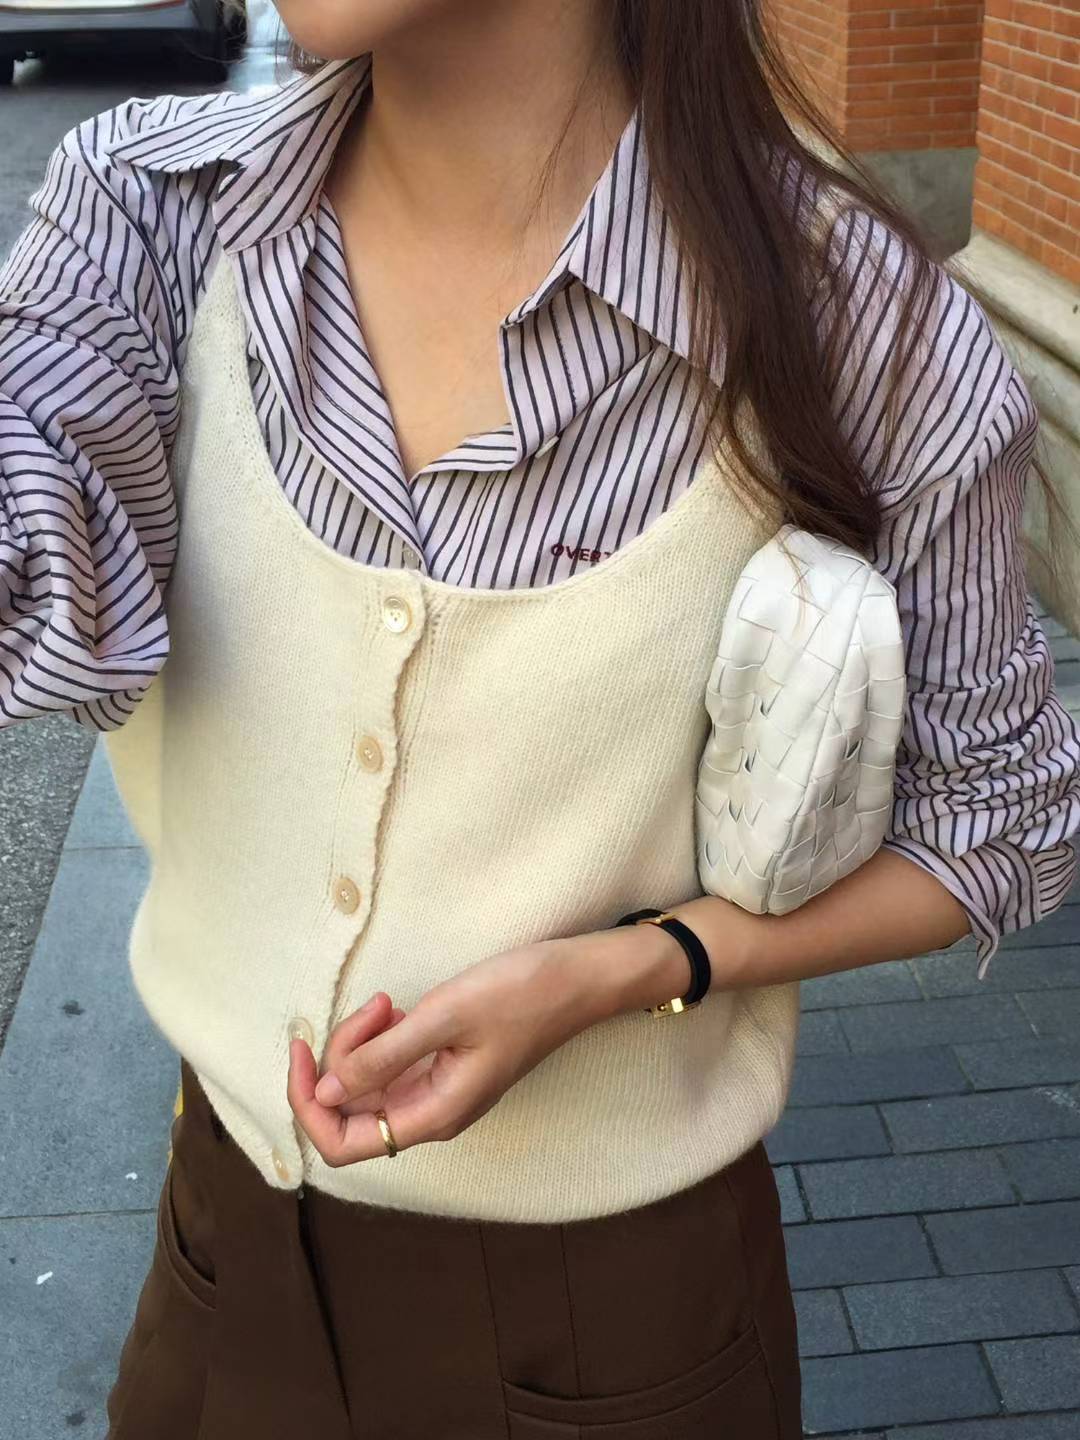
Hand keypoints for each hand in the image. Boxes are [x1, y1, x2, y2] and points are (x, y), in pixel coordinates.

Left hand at [286, 936, 601, 1166]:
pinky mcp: (443, 1067)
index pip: (340, 1143)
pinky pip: (389, 1065)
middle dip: (340, 1056)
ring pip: (366, 1083)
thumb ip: (381, 1057)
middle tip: (374, 1008)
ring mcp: (437, 1091)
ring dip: (361, 1041)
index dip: (307, 1103)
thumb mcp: (444, 1017)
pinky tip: (398, 1009)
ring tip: (388, 1002)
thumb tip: (323, 1091)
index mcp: (432, 1116)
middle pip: (348, 1108)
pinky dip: (381, 1037)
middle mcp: (430, 1114)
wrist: (577, 980)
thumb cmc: (521, 995)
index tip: (301, 1049)